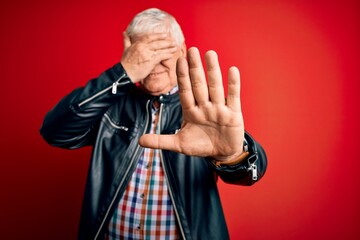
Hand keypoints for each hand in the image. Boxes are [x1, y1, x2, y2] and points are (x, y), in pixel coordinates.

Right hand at [120, 32, 177, 82]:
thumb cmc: (125, 63)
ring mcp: (147, 54)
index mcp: (138, 43)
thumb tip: (124, 33)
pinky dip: (167, 55)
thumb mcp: (125, 49)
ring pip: (160, 49)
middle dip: (166, 41)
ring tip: (175, 47)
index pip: (150, 37)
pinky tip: (171, 55)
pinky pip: (161, 56)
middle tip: (173, 41)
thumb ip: (126, 41)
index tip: (165, 35)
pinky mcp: (150, 61)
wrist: (124, 73)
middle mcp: (143, 47)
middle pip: (157, 42)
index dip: (159, 35)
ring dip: (169, 48)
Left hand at [139, 47, 244, 161]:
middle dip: (195, 68)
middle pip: (199, 85)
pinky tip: (232, 70)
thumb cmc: (200, 145)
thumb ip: (160, 141)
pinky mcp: (233, 114)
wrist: (222, 153)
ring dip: (213, 71)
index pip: (185, 91)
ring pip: (215, 87)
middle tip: (192, 50)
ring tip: (210, 54)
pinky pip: (233, 97)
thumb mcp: (179, 144)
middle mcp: (204, 106)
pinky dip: (233, 84)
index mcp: (191, 111)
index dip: (182, 77)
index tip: (179, 60)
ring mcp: (219, 109)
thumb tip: (139, 141)